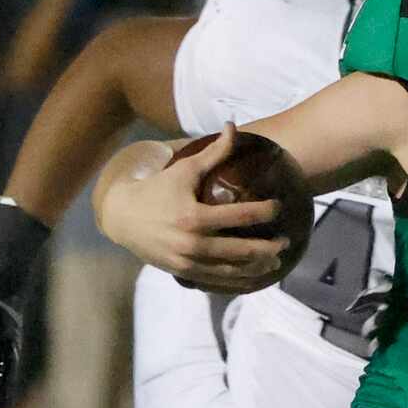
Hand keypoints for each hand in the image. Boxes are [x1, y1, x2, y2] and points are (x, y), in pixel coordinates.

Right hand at [98, 131, 290, 292]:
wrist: (122, 218)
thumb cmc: (157, 190)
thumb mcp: (184, 169)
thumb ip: (212, 152)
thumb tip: (233, 126)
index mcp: (194, 217)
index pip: (240, 215)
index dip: (264, 212)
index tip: (279, 206)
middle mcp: (192, 243)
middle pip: (241, 250)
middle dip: (268, 248)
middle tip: (285, 241)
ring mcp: (188, 262)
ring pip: (231, 271)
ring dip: (257, 268)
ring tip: (275, 261)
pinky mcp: (183, 274)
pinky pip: (216, 282)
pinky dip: (238, 282)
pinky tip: (254, 277)